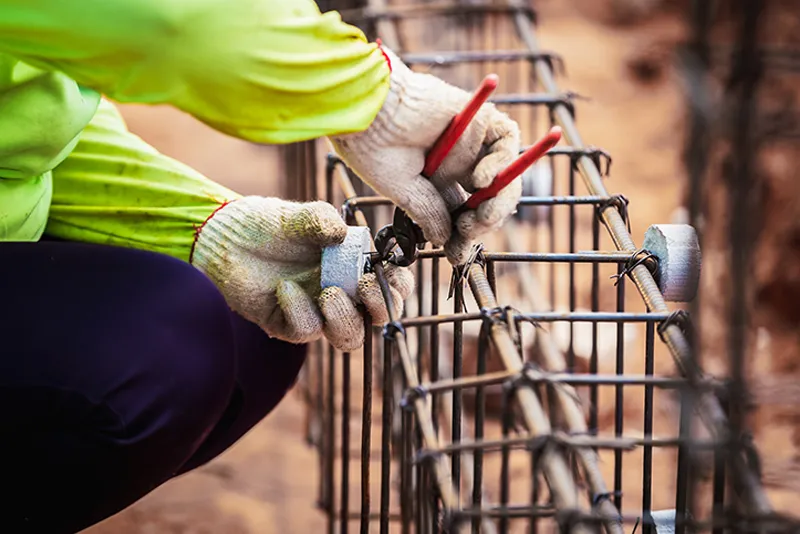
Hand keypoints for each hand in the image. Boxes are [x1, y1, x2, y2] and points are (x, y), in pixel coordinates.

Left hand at [191, 196, 413, 350]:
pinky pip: (306, 331)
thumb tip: (344, 236)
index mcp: (352, 267)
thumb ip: (324, 220)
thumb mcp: (301, 215)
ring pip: (349, 337)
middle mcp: (340, 293)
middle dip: (381, 306)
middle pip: (378, 318)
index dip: (399, 285)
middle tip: (366, 285)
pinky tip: (284, 288)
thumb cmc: (266, 223)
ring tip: (329, 293)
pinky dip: (300, 311)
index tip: (393, 272)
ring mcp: (315, 312)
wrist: (223, 235)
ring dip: (346, 319)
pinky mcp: (287, 325)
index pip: (390, 285)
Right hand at [330, 46, 521, 264]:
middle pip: (487, 198)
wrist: (365, 107)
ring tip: (481, 215)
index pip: (462, 212)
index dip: (463, 237)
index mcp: (436, 179)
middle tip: (467, 233)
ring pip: (504, 176)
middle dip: (482, 222)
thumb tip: (445, 239)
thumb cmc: (371, 144)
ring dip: (498, 201)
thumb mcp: (401, 189)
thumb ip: (428, 210)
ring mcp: (471, 141)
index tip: (456, 256)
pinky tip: (481, 180)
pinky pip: (506, 140)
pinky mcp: (480, 118)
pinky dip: (502, 162)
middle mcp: (457, 161)